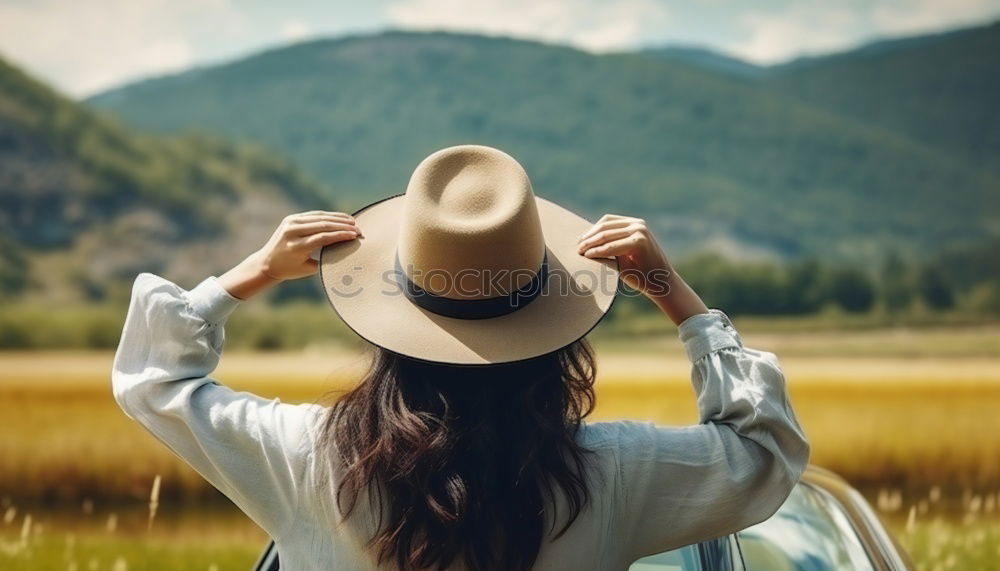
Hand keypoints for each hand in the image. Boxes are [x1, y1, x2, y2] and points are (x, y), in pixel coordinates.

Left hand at [253, 210, 360, 280]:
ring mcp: (291, 222)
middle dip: (343, 226)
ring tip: (353, 222)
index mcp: (296, 246)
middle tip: (358, 229)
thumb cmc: (290, 269)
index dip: (341, 235)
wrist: (267, 262)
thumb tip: (346, 249)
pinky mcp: (291, 218)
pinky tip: (341, 218)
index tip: (355, 235)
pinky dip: (329, 216)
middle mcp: (292, 232)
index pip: (323, 237)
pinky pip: (314, 215)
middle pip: (323, 225)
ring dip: (338, 219)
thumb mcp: (308, 268)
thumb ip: (325, 258)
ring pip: (320, 217)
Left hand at [577, 214, 708, 324]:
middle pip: (604, 226)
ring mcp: (640, 230)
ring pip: (607, 234)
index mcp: (634, 224)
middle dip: (588, 237)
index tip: (579, 242)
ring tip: (580, 252)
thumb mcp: (623, 255)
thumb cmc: (640, 272)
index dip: (590, 231)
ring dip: (590, 243)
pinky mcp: (640, 241)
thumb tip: (584, 244)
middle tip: (576, 248)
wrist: (661, 285)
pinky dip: (599, 251)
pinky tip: (589, 256)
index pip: (607, 221)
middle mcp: (638, 224)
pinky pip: (613, 246)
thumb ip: (610, 246)